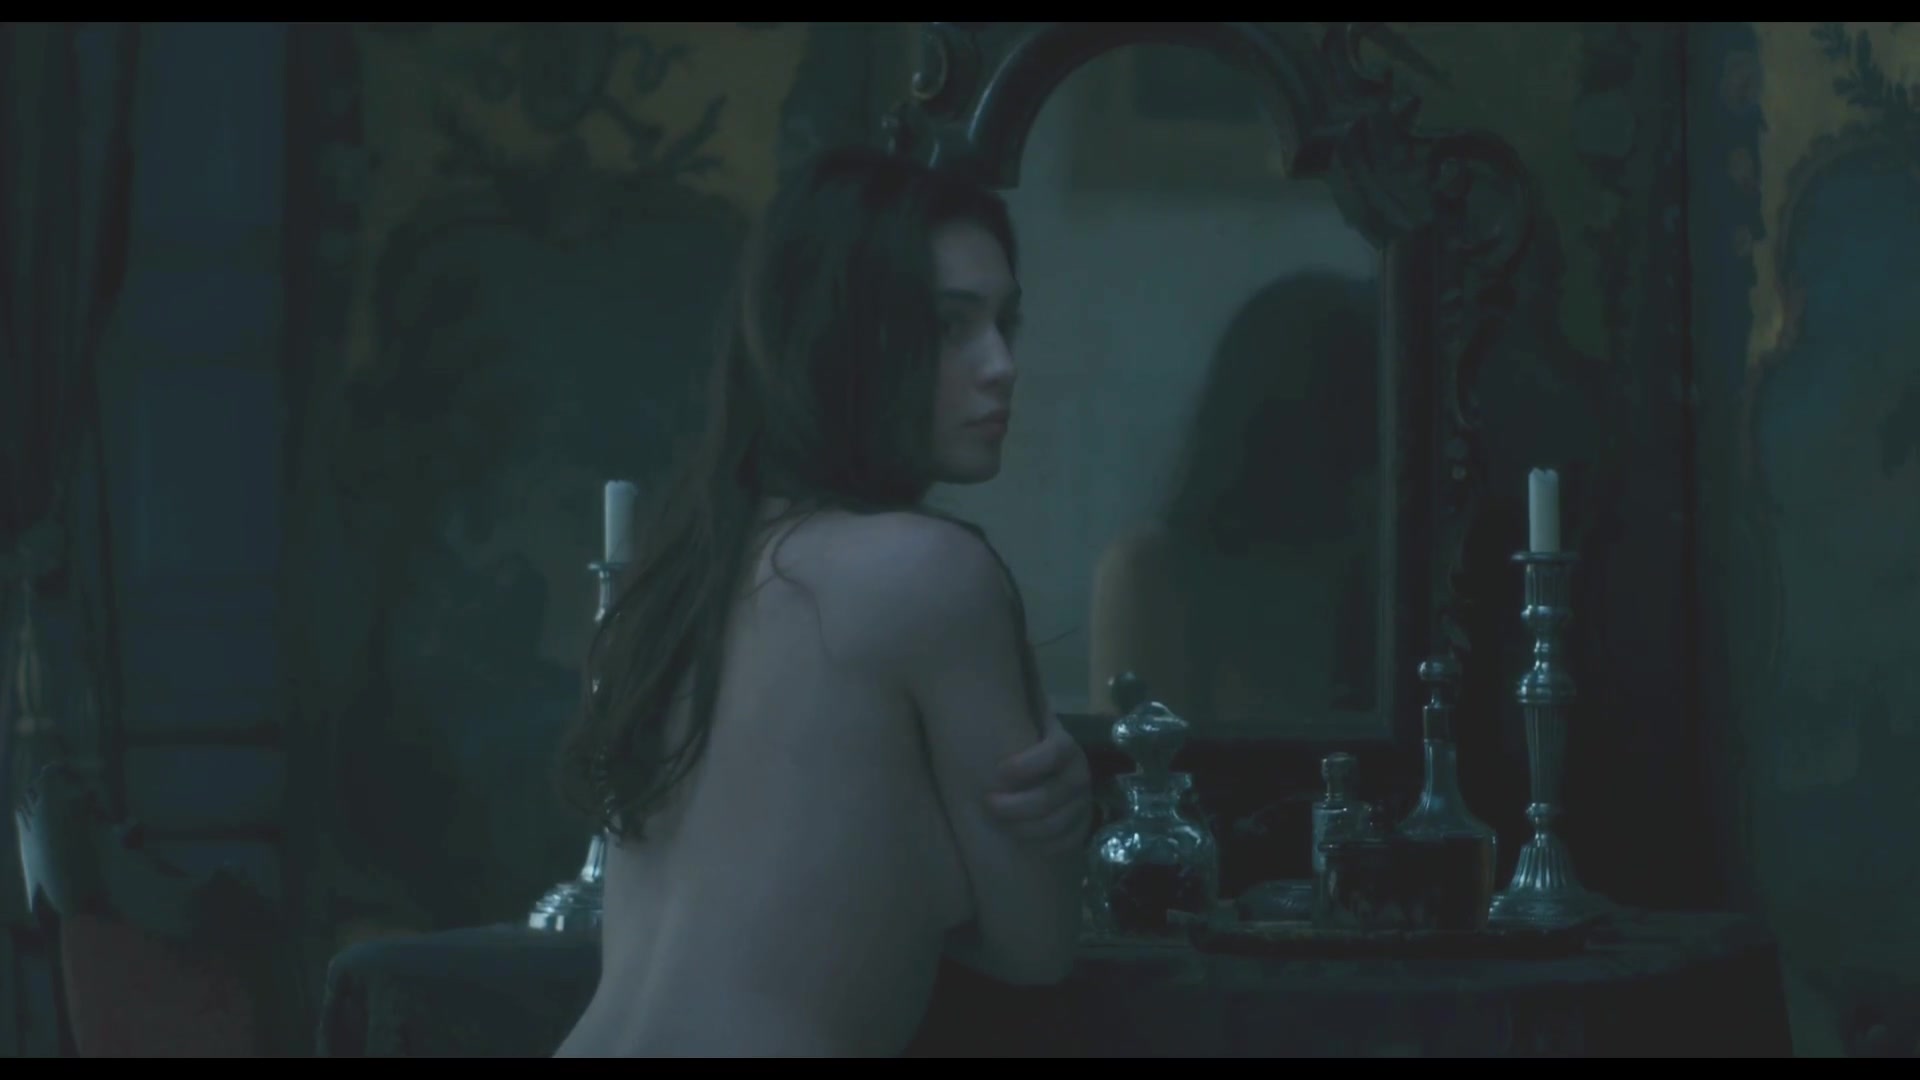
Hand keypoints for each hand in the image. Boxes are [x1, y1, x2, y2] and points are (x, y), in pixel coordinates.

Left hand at [985, 717, 1092, 852]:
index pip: (1059, 750)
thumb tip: (989, 664)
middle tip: (989, 805)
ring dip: (1032, 829)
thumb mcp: (1009, 722)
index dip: (1032, 763)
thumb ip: (1001, 706)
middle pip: (1060, 792)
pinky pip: (1071, 840)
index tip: (999, 772)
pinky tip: (1025, 845)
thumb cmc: (1009, 744)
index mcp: (1061, 743)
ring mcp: (1082, 799)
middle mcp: (1077, 771)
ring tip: (1001, 827)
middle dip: (1023, 805)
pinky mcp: (1080, 824)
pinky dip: (1049, 846)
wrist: (1028, 770)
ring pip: (1066, 821)